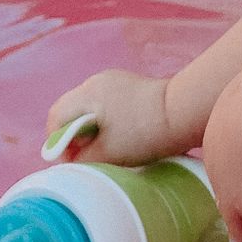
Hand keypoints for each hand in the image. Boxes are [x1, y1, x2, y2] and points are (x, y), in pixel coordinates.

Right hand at [46, 69, 177, 164]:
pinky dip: (105, 120)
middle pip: (72, 110)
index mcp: (87, 93)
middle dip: (73, 135)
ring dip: (90, 128)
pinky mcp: (131, 85)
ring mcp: (115, 80)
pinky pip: (106, 104)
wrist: (184, 113)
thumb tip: (72, 161)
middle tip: (86, 157)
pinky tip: (120, 135)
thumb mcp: (109, 153)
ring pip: (90, 107)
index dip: (57, 142)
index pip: (57, 116)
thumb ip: (83, 159)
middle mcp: (96, 81)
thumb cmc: (144, 133)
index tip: (72, 161)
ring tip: (105, 148)